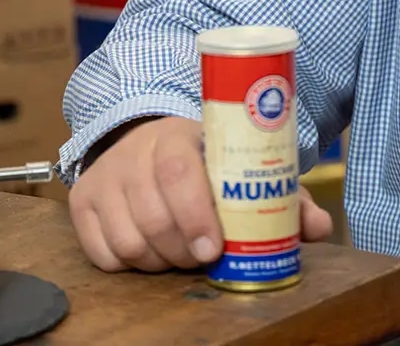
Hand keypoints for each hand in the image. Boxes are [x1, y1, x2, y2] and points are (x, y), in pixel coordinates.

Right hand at [70, 116, 335, 272]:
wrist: (146, 140)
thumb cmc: (204, 161)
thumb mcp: (239, 167)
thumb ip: (281, 197)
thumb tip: (318, 227)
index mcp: (175, 136)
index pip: (177, 171)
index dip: (195, 214)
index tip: (213, 249)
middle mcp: (133, 152)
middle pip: (152, 215)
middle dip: (183, 250)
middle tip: (202, 258)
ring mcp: (104, 177)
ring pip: (127, 240)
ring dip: (158, 260)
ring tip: (178, 252)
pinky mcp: (81, 201)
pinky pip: (100, 253)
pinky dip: (127, 263)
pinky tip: (148, 251)